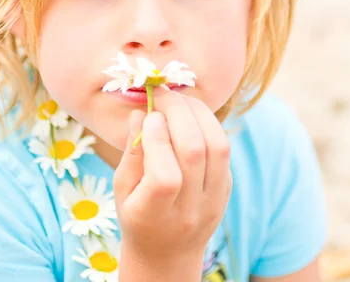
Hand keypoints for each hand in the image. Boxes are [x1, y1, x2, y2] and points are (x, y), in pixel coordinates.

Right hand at [113, 88, 231, 266]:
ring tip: (180, 100)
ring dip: (199, 113)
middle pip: (195, 153)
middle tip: (163, 95)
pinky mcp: (227, 188)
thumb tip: (139, 113)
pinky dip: (209, 124)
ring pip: (218, 146)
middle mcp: (190, 211)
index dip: (157, 138)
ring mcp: (214, 200)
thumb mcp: (122, 189)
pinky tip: (193, 115)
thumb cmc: (137, 216)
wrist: (168, 253)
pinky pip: (224, 149)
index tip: (148, 115)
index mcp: (155, 216)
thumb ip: (131, 152)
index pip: (165, 176)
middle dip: (179, 113)